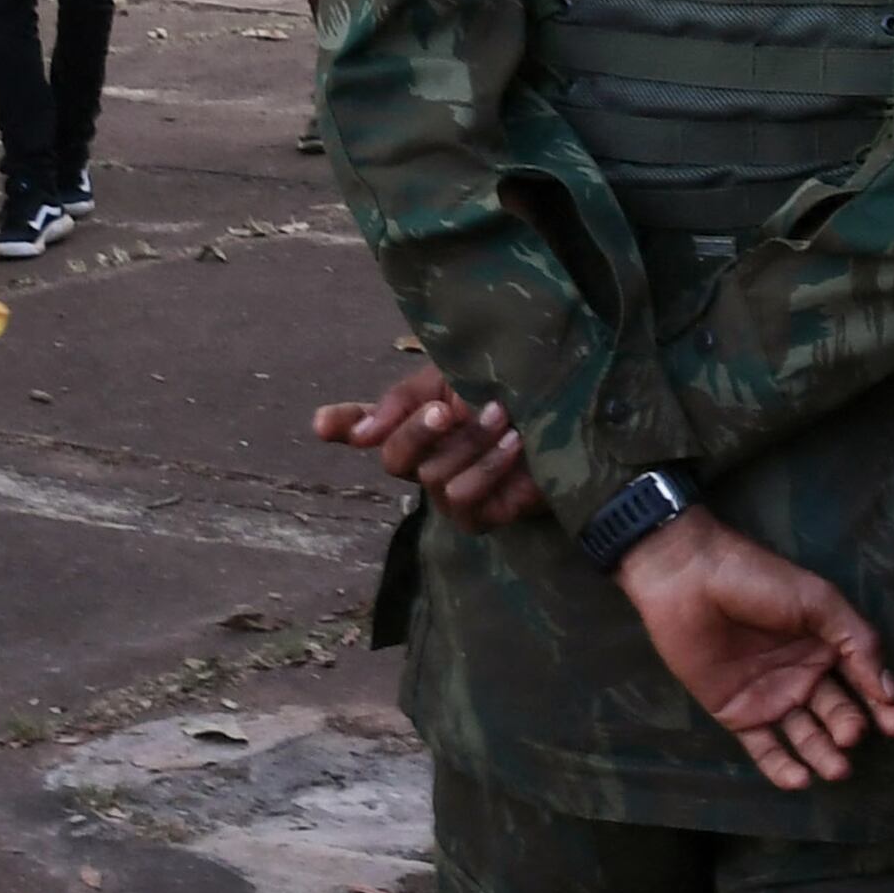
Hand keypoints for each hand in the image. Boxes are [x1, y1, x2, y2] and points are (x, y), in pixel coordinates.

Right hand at [312, 364, 543, 531]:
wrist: (572, 412)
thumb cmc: (515, 391)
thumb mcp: (455, 377)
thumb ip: (403, 400)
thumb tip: (359, 434)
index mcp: (416, 418)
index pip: (365, 425)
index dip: (342, 425)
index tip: (322, 425)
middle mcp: (426, 458)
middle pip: (393, 459)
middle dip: (417, 433)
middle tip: (444, 412)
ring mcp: (450, 491)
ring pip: (433, 477)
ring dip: (470, 444)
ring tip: (504, 418)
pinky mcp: (479, 516)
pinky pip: (464, 499)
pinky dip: (490, 468)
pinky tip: (515, 446)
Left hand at [611, 510, 893, 790]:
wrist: (690, 580)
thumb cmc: (758, 581)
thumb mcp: (819, 601)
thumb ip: (858, 642)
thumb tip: (888, 690)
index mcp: (828, 646)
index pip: (866, 684)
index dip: (884, 706)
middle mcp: (804, 675)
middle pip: (838, 713)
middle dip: (849, 729)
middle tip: (850, 735)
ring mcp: (771, 697)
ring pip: (806, 736)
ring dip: (823, 755)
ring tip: (835, 769)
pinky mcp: (738, 713)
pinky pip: (764, 748)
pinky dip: (781, 767)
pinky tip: (799, 780)